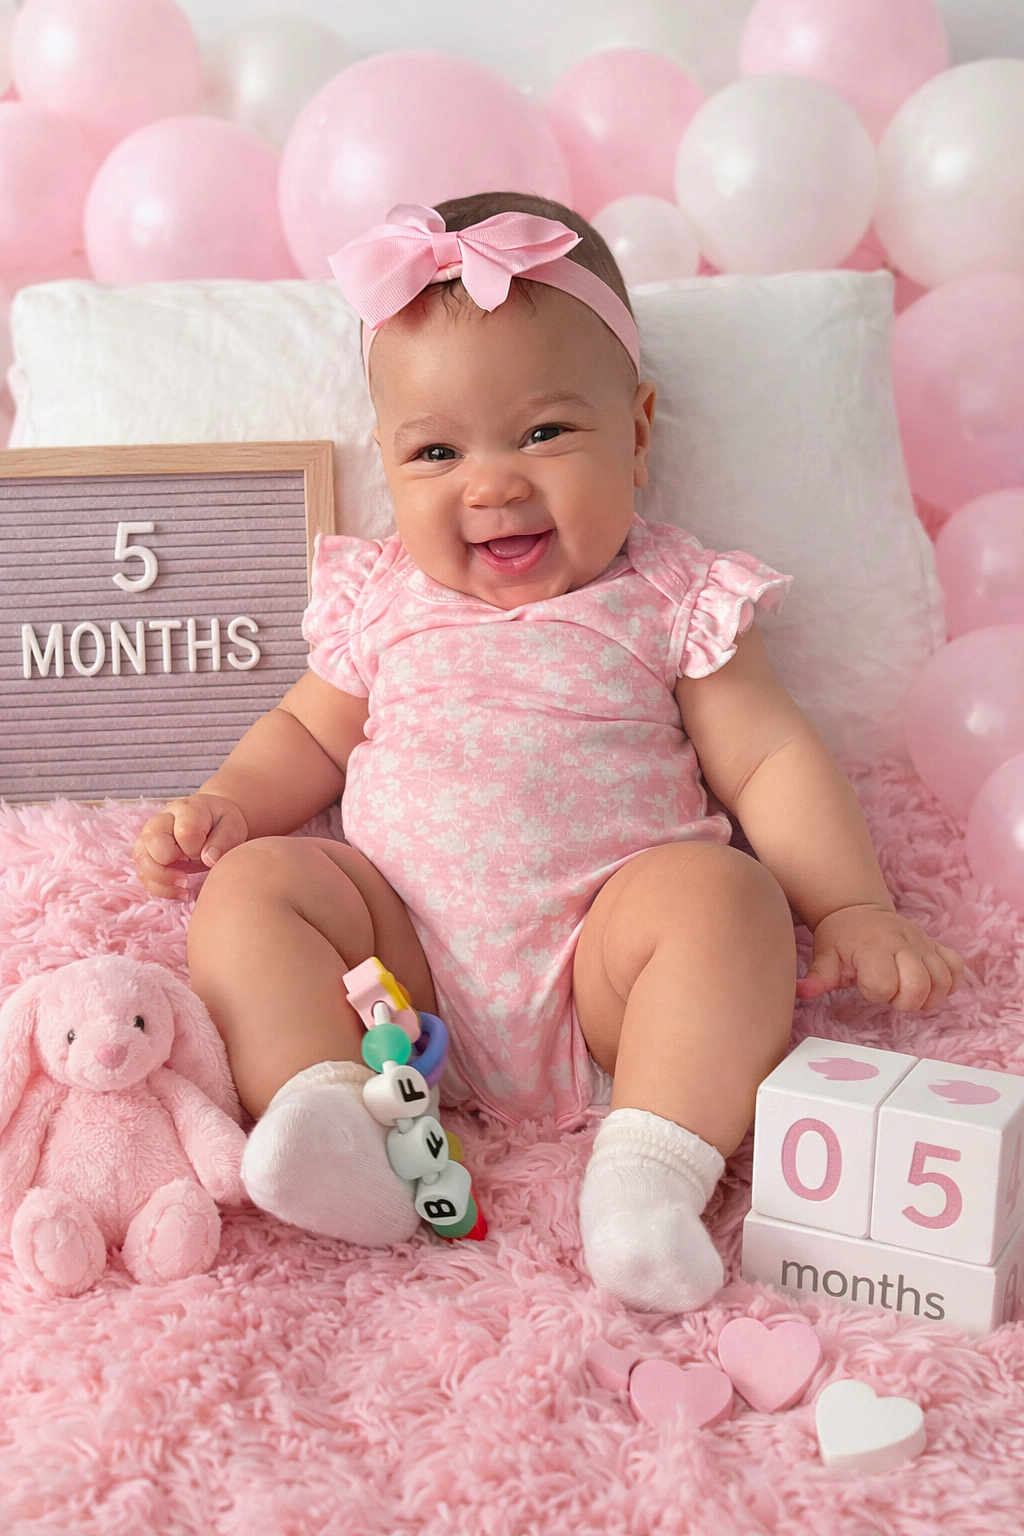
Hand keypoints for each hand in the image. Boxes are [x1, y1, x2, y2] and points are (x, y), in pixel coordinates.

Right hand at [133, 793, 247, 899]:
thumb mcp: (232, 826)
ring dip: (165, 881)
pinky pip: (144, 878)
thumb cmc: (220, 824)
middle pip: (154, 845)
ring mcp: (147, 840)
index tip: (209, 849)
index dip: (197, 848)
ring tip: (186, 885)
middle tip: (196, 863)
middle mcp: (159, 822)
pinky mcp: (144, 857)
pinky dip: (162, 890)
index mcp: (185, 810)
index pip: (185, 833)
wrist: (209, 822)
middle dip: (176, 861)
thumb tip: (208, 859)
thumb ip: (224, 840)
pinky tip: (182, 891)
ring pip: (143, 864)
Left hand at [794, 903, 965, 1012]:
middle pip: (920, 985)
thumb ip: (818, 977)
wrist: (857, 910)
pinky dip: (948, 982)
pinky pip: (956, 967)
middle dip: (906, 1000)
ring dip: (929, 995)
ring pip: (942, 980)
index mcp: (873, 948)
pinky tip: (929, 985)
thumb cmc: (841, 939)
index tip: (866, 987)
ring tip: (908, 992)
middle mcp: (902, 944)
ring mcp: (922, 944)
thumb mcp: (825, 955)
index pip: (885, 984)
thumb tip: (800, 992)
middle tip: (892, 994)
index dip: (877, 993)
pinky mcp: (936, 945)